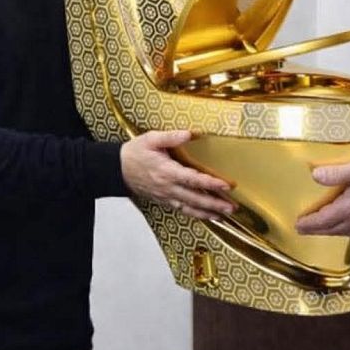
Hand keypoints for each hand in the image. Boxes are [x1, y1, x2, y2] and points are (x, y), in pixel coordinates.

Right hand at [120, 130, 234, 219]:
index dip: (210, 183)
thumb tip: (191, 134)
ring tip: (225, 215)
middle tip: (233, 207)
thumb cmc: (135, 152)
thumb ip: (171, 136)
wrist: (117, 169)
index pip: (193, 179)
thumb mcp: (151, 139)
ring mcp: (166, 196)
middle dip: (215, 204)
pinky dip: (196, 215)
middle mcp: (168, 187)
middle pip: (195, 198)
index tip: (227, 185)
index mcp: (167, 171)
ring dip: (208, 213)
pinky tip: (208, 216)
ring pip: (190, 208)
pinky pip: (183, 210)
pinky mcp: (164, 200)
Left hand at [295, 158, 349, 234]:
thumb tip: (316, 175)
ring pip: (341, 232)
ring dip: (328, 231)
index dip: (309, 224)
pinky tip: (342, 224)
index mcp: (349, 208)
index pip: (323, 221)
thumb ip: (336, 173)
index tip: (298, 226)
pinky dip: (341, 230)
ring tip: (319, 227)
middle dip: (315, 230)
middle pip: (330, 230)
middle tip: (303, 229)